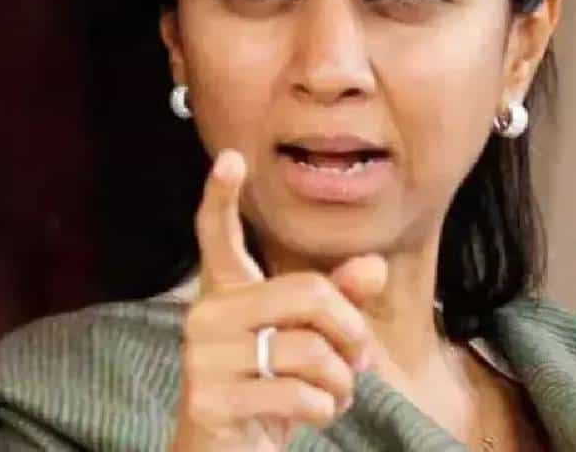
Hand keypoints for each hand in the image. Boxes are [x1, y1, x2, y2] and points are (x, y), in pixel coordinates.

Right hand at [169, 149, 388, 451]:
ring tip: (334, 395)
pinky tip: (314, 416)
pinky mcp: (210, 399)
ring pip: (309, 349)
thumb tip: (373, 265)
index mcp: (225, 293)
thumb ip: (337, 302)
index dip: (222, 198)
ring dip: (340, 381)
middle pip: (307, 294)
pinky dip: (324, 410)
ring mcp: (203, 357)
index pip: (216, 236)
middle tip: (359, 360)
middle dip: (351, 330)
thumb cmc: (268, 392)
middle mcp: (206, 316)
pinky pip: (298, 394)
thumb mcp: (307, 344)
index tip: (232, 158)